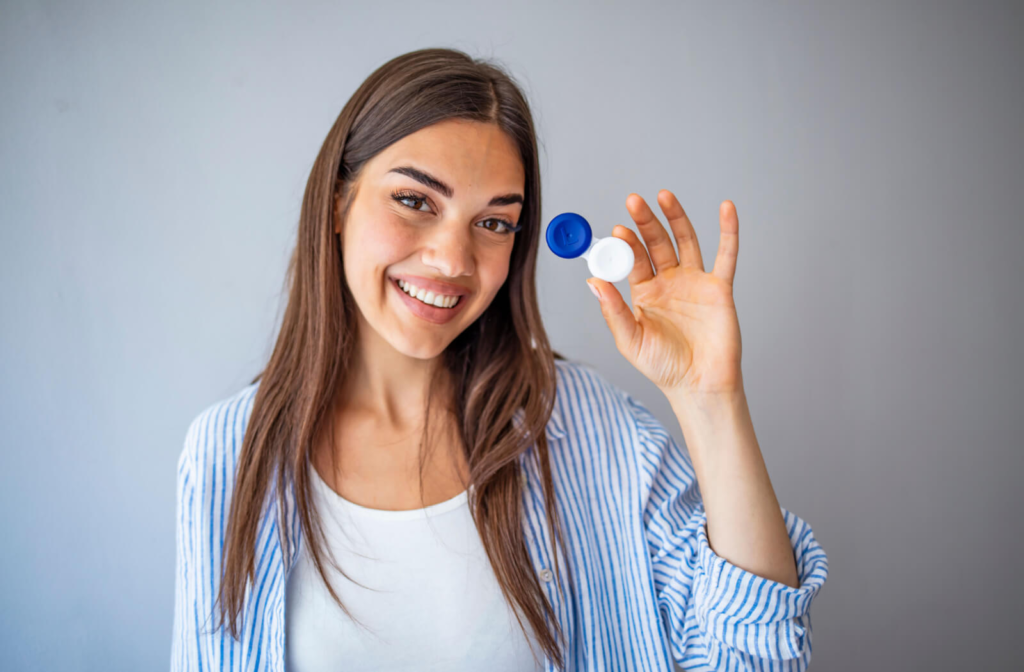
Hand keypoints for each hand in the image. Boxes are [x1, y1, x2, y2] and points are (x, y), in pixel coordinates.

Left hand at [587, 191, 743, 398]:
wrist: (698, 385)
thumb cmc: (662, 367)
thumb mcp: (630, 339)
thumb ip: (612, 310)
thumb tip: (592, 280)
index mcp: (644, 292)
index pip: (633, 259)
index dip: (625, 244)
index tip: (617, 230)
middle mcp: (669, 282)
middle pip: (657, 243)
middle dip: (646, 222)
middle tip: (634, 201)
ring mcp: (694, 282)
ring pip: (686, 241)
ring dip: (676, 217)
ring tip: (664, 195)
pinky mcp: (719, 289)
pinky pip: (726, 255)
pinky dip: (728, 231)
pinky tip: (726, 208)